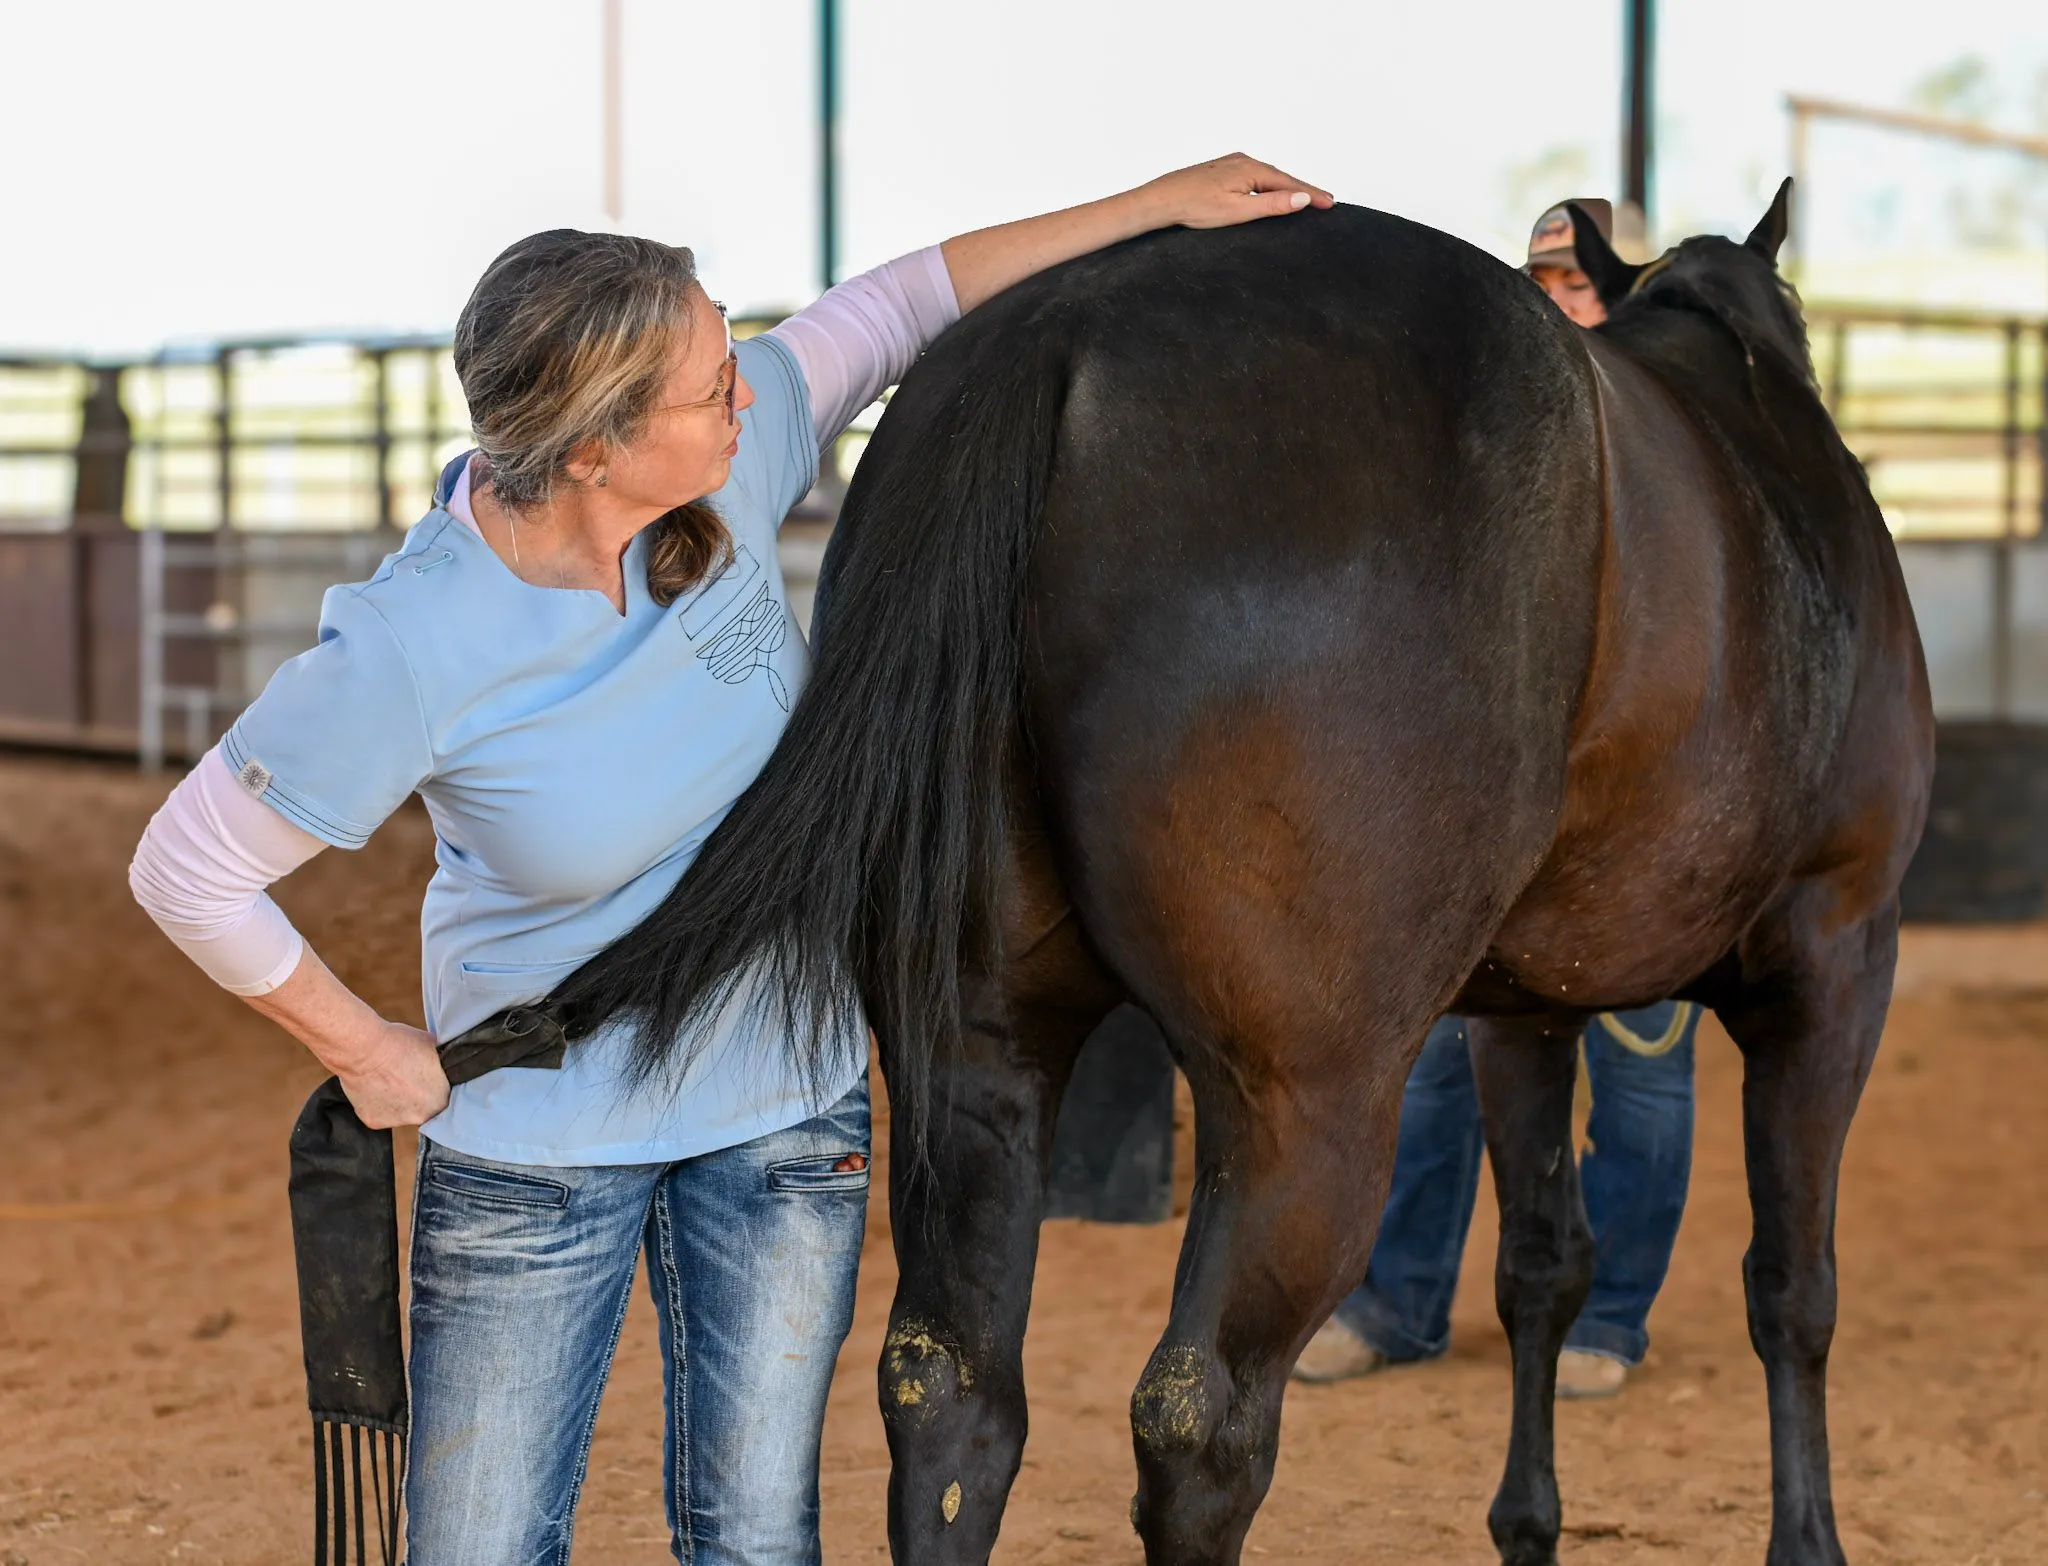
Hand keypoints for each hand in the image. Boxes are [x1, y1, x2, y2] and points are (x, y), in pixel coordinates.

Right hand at [337, 1020, 450, 1129]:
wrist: (364, 1049)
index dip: (431, 1085)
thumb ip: (437, 1058)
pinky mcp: (373, 1122)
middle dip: (414, 1094)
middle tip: (404, 1077)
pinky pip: (378, 1113)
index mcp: (439, 1099)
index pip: (440, 1096)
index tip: (423, 1077)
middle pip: (420, 1107)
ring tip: (387, 1079)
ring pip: (399, 1111)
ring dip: (396, 1100)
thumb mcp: (430, 1043)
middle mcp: (420, 1116)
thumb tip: (437, 1054)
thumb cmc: (397, 1044)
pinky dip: (376, 1102)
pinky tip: (374, 1085)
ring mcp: (395, 1121)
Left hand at [1138, 153, 1334, 229]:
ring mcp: (1232, 163)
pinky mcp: (1222, 170)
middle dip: (1303, 189)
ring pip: (1266, 177)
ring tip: (1305, 198)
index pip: (1290, 183)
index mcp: (1251, 168)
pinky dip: (1268, 185)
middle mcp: (1243, 160)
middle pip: (1281, 177)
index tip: (1331, 203)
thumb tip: (1303, 198)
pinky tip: (1271, 191)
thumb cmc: (1194, 207)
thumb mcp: (1238, 211)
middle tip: (1326, 201)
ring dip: (1286, 187)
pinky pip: (1253, 177)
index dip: (1312, 194)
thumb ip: (1272, 205)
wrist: (1161, 200)